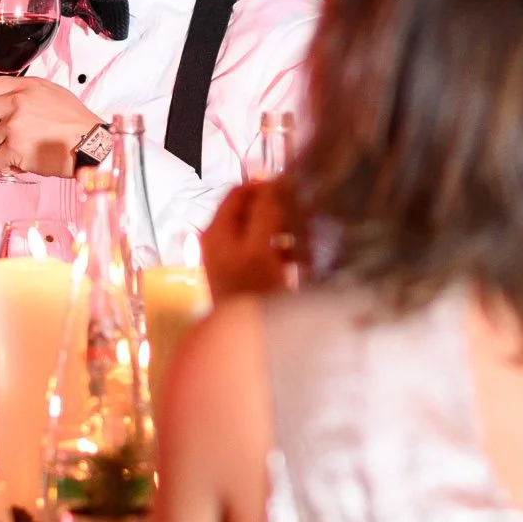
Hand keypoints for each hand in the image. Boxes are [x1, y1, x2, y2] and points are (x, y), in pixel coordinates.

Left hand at [0, 77, 100, 179]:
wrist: (91, 145)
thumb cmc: (77, 123)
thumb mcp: (54, 94)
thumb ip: (26, 93)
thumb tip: (5, 102)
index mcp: (27, 87)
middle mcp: (18, 102)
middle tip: (3, 134)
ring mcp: (14, 126)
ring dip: (2, 149)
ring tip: (23, 149)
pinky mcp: (14, 148)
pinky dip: (7, 165)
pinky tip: (22, 162)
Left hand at [202, 183, 297, 300]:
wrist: (247, 339)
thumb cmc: (251, 291)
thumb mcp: (259, 247)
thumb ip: (264, 212)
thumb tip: (272, 183)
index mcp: (216, 231)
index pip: (239, 191)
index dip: (265, 186)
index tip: (293, 188)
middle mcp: (221, 241)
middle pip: (251, 210)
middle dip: (277, 207)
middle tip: (303, 209)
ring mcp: (234, 258)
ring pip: (262, 229)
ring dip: (284, 227)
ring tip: (306, 231)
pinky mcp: (249, 274)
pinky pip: (268, 250)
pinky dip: (284, 247)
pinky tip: (302, 254)